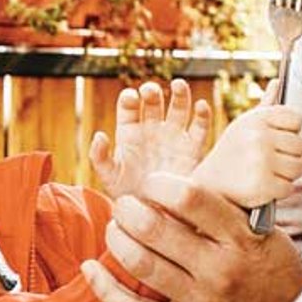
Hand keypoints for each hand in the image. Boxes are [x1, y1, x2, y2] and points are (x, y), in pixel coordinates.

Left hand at [81, 172, 301, 301]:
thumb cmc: (266, 257)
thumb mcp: (255, 223)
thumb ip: (217, 204)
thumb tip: (169, 181)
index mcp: (238, 236)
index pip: (189, 198)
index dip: (159, 183)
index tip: (151, 181)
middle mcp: (218, 268)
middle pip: (155, 229)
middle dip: (129, 208)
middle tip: (125, 203)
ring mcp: (200, 299)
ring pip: (141, 264)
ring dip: (117, 239)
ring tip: (116, 226)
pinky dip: (106, 288)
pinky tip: (92, 268)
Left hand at [89, 79, 212, 199]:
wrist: (155, 216)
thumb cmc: (127, 195)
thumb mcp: (108, 177)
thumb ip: (99, 157)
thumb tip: (98, 135)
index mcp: (130, 132)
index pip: (129, 107)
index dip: (130, 99)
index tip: (131, 97)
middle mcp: (152, 129)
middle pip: (154, 102)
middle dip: (152, 93)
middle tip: (151, 90)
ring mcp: (173, 137)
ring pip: (179, 108)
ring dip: (180, 95)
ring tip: (179, 85)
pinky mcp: (193, 149)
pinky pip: (200, 128)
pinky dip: (203, 115)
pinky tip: (201, 106)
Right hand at [191, 105, 301, 206]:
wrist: (208, 184)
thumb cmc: (232, 153)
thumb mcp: (244, 125)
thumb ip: (266, 105)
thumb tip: (279, 82)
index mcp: (257, 119)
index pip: (296, 119)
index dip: (288, 133)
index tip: (273, 141)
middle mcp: (259, 137)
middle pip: (300, 145)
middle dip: (289, 157)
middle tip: (269, 162)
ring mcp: (261, 161)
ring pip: (298, 167)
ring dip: (286, 175)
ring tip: (266, 173)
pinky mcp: (262, 185)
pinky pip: (288, 187)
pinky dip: (278, 191)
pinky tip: (263, 187)